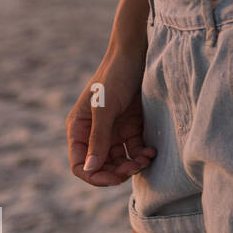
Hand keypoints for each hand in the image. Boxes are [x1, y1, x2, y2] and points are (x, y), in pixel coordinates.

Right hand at [66, 51, 155, 186]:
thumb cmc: (115, 77)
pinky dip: (143, 155)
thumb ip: (98, 139)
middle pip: (102, 166)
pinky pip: (135, 150)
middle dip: (117, 172)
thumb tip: (90, 169)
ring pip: (120, 161)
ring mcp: (115, 131)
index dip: (94, 176)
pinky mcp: (133, 127)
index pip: (80, 164)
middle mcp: (95, 133)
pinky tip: (152, 152)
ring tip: (146, 159)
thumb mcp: (105, 108)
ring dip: (132, 165)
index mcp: (80, 129)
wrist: (138, 55)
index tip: (114, 178)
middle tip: (135, 167)